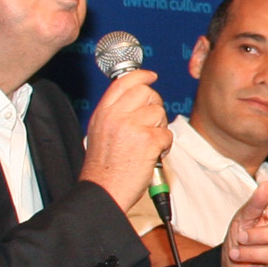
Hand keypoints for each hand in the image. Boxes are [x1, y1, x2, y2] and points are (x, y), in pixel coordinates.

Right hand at [81, 68, 169, 212]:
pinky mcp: (148, 140)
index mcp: (103, 112)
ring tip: (146, 145)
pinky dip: (164, 146)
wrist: (103, 191)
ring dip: (159, 129)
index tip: (152, 76)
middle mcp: (116, 116)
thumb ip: (116, 113)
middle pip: (147, 93)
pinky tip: (152, 155)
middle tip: (150, 124)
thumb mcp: (100, 132)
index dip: (141, 75)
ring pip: (159, 113)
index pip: (124, 82)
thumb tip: (137, 97)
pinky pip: (167, 134)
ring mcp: (132, 127)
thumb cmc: (104, 168)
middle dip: (154, 106)